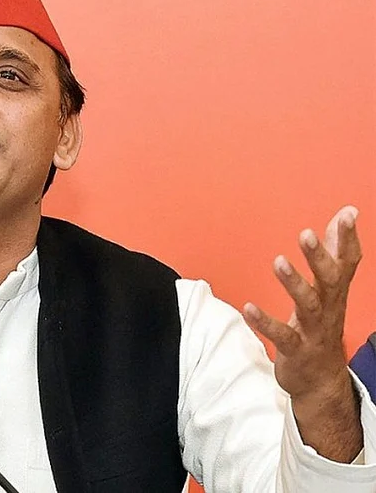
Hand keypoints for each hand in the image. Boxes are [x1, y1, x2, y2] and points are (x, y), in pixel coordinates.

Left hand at [242, 206, 362, 459]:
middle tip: (306, 233)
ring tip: (278, 261)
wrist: (321, 381)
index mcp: (335, 293)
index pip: (347, 263)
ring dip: (294, 284)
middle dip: (319, 258)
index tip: (347, 214)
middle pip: (330, 281)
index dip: (348, 239)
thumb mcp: (330, 290)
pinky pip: (281, 335)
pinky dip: (265, 322)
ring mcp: (313, 331)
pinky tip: (248, 307)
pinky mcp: (295, 350)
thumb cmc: (321, 327)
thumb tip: (346, 214)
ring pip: (308, 306)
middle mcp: (328, 309)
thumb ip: (335, 253)